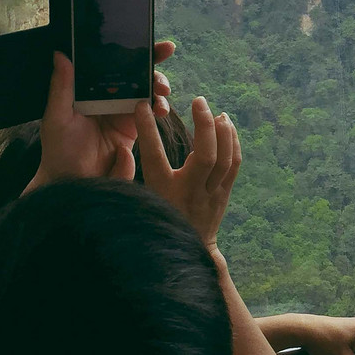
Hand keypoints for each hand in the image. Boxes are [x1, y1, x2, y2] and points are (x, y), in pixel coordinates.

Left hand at [24, 41, 175, 191]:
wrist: (73, 183)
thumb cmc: (58, 150)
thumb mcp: (57, 116)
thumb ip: (62, 87)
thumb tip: (61, 54)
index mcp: (92, 88)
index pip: (115, 64)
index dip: (136, 52)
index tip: (157, 44)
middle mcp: (111, 96)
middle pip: (138, 75)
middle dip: (156, 70)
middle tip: (163, 71)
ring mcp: (125, 112)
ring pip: (149, 93)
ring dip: (160, 90)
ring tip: (162, 94)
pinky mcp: (135, 128)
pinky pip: (151, 115)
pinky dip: (160, 109)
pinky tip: (160, 112)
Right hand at [136, 95, 240, 248]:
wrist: (183, 254)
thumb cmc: (153, 223)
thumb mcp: (132, 202)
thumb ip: (122, 176)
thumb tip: (119, 148)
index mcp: (162, 193)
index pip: (154, 155)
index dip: (147, 129)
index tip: (143, 107)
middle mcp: (189, 193)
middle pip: (205, 156)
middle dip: (203, 124)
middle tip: (199, 100)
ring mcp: (210, 195)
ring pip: (225, 159)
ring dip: (224, 132)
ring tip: (217, 112)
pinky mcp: (224, 196)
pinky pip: (234, 165)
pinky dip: (234, 143)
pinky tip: (228, 127)